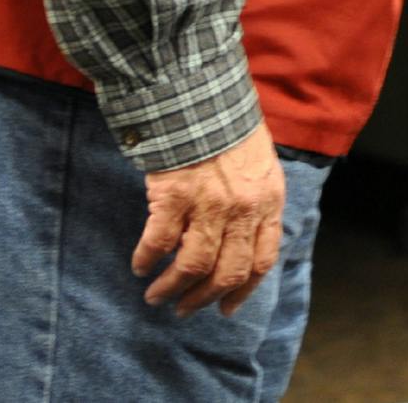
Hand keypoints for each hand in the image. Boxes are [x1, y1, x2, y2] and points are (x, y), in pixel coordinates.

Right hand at [132, 120, 285, 317]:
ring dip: (171, 288)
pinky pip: (158, 242)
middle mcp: (242, 209)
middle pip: (227, 272)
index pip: (261, 260)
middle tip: (184, 309)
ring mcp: (209, 204)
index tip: (226, 308)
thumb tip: (241, 244)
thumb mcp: (260, 169)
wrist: (202, 98)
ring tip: (156, 296)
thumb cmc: (231, 133)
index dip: (243, 290)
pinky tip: (140, 266)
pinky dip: (146, 260)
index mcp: (267, 202)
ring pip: (192, 266)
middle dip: (203, 298)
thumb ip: (256, 205)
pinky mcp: (174, 197)